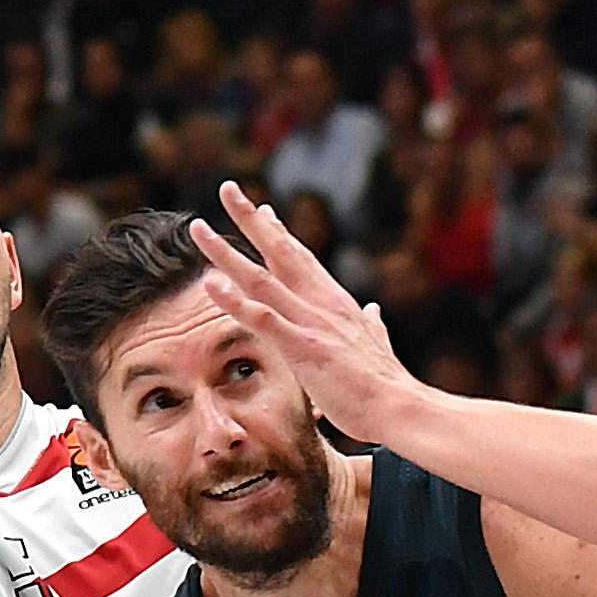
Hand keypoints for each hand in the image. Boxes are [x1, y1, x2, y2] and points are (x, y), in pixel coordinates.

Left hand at [191, 181, 416, 443]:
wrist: (398, 408)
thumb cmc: (384, 384)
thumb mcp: (377, 345)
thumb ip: (372, 325)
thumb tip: (374, 310)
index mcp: (335, 303)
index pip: (302, 259)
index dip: (279, 233)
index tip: (262, 209)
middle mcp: (321, 303)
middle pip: (280, 251)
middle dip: (252, 219)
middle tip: (228, 189)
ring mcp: (311, 322)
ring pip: (260, 279)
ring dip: (226, 253)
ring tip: (198, 229)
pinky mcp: (303, 347)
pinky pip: (263, 318)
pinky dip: (235, 300)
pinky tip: (211, 284)